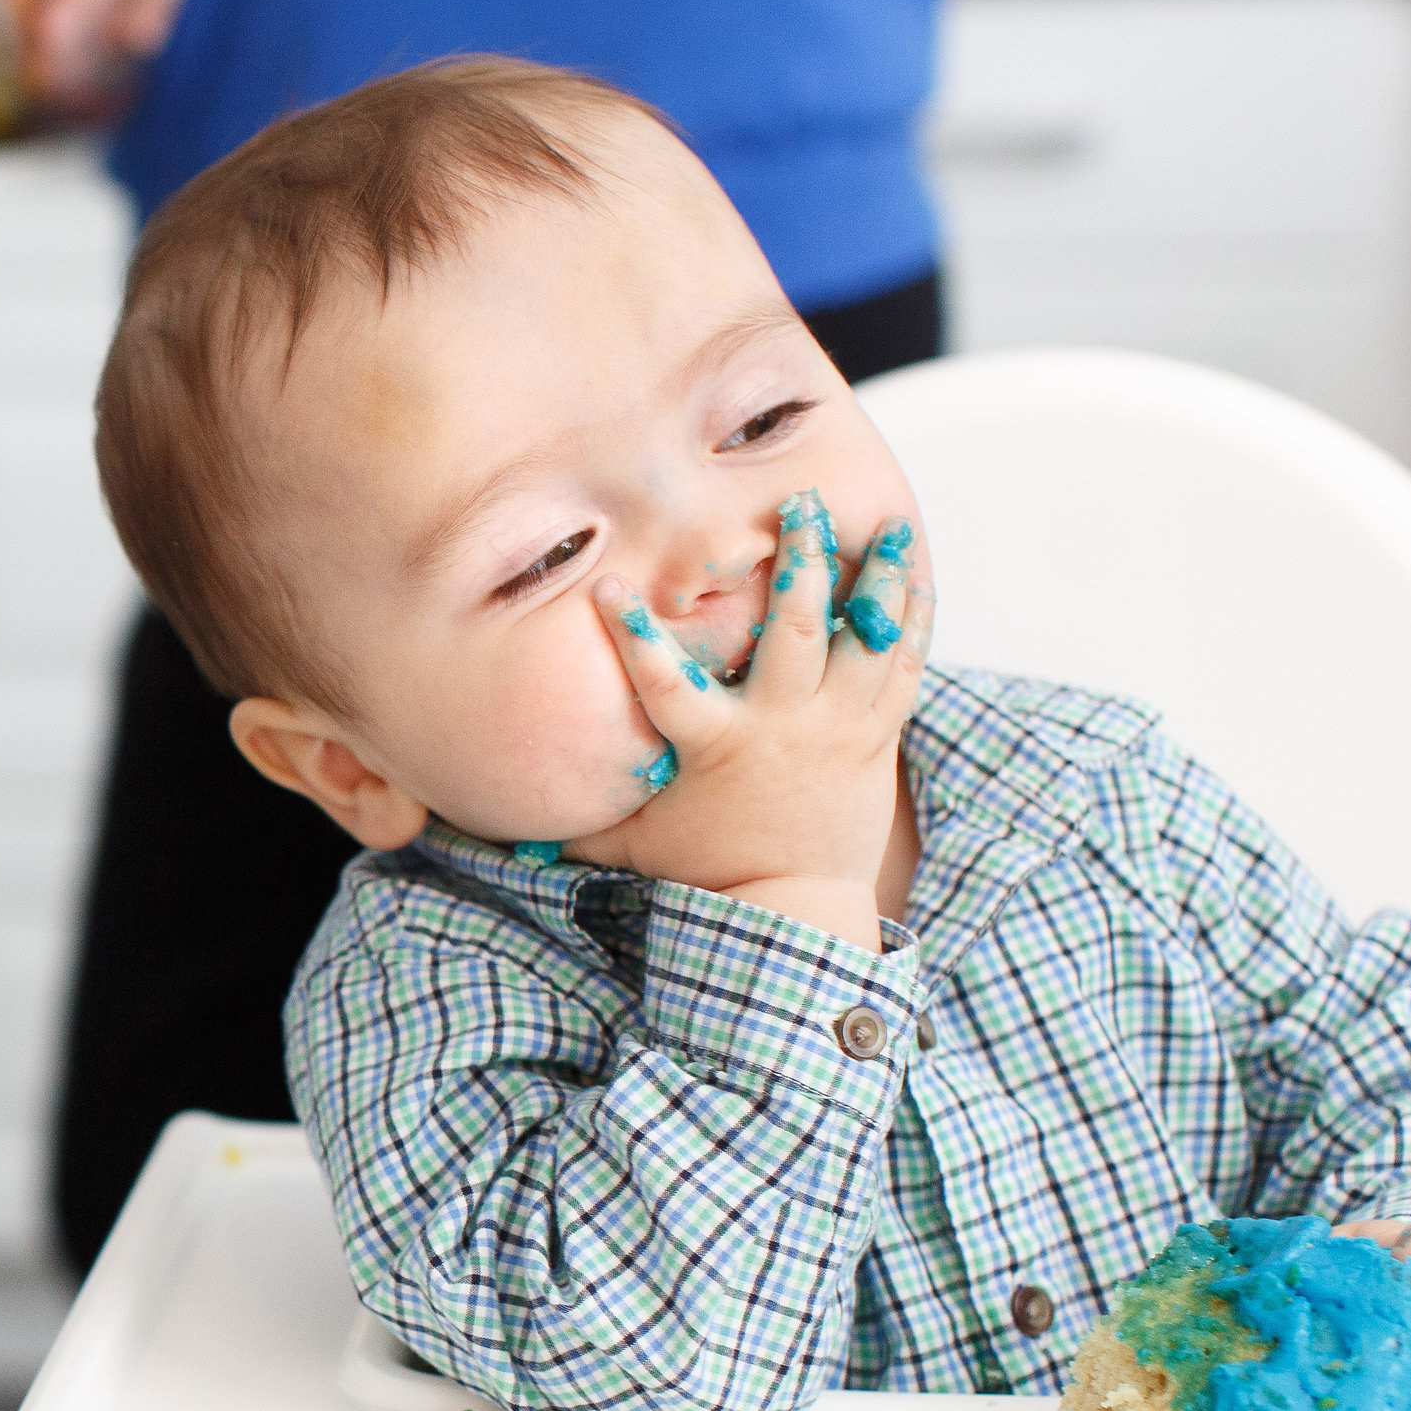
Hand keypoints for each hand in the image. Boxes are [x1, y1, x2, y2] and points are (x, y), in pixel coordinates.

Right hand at [572, 493, 926, 948]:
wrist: (792, 908)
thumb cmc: (704, 869)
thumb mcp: (632, 840)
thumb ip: (574, 816)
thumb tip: (493, 819)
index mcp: (715, 746)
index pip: (661, 681)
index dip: (630, 634)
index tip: (608, 587)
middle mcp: (781, 728)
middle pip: (795, 631)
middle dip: (799, 561)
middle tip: (799, 503)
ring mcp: (836, 730)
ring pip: (864, 639)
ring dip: (877, 577)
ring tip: (888, 521)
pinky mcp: (875, 739)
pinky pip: (904, 669)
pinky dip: (911, 620)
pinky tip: (917, 577)